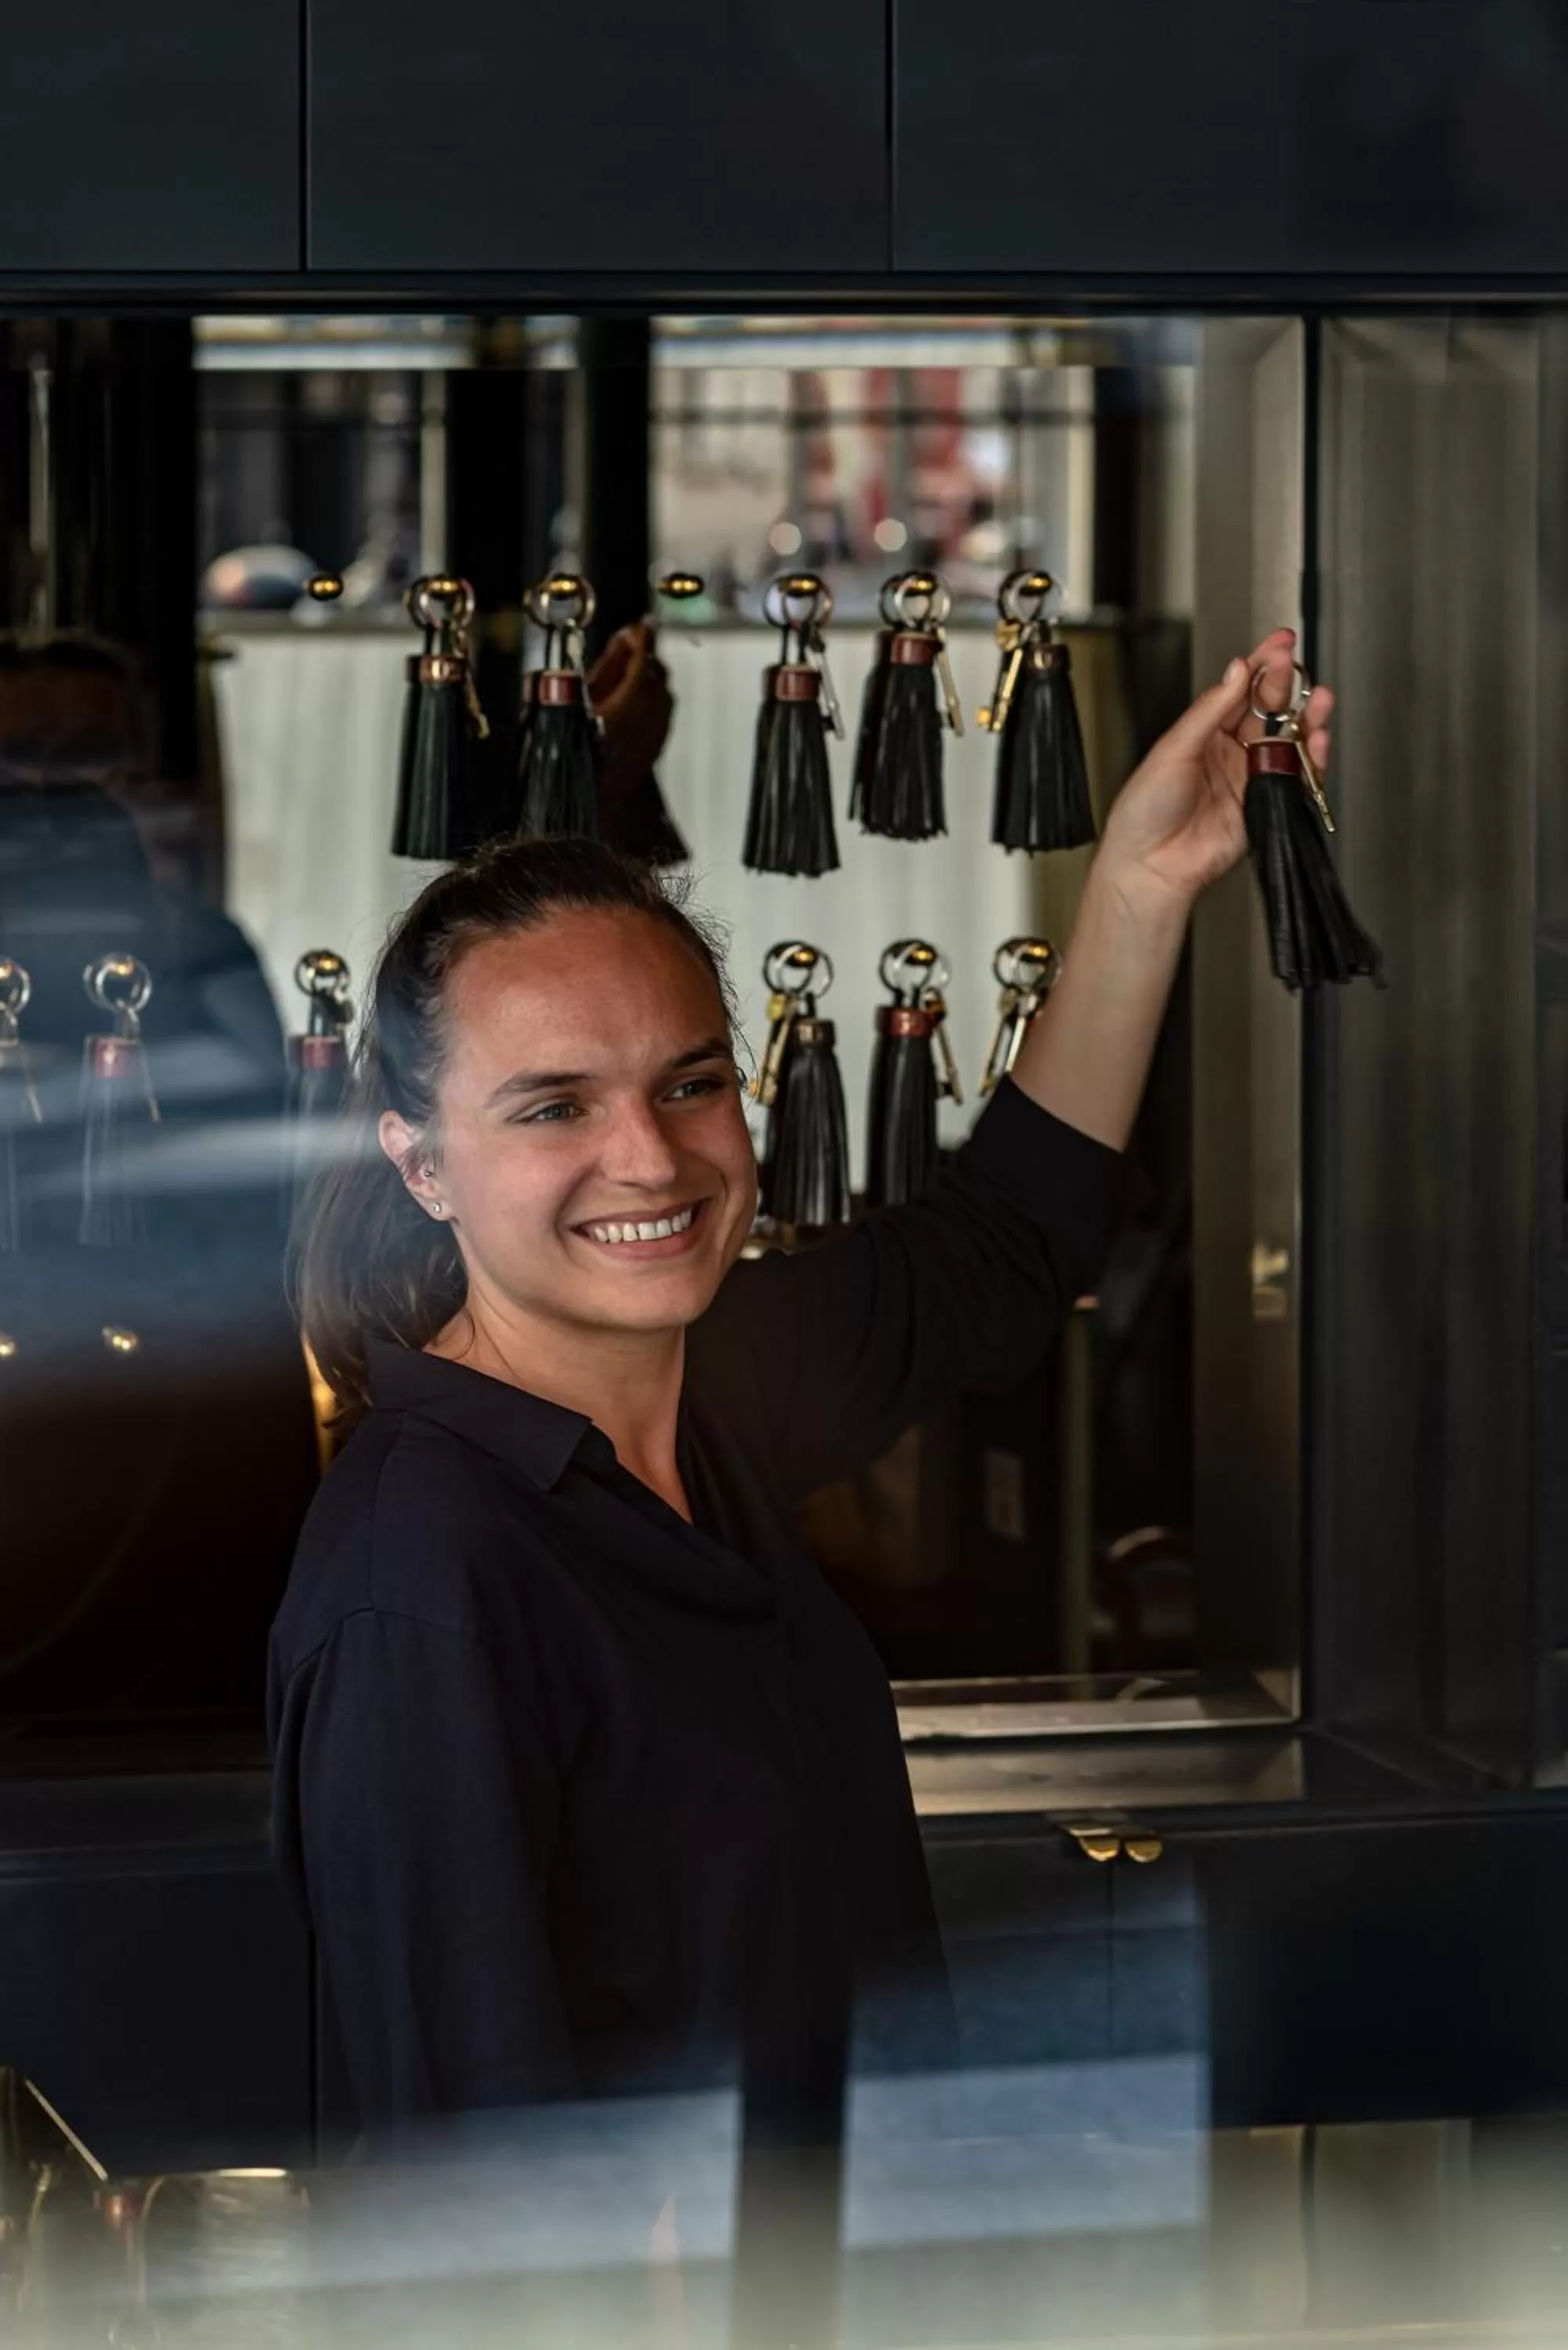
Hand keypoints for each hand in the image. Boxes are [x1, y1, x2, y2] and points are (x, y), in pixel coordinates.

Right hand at [588, 621, 673, 808]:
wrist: (595, 790)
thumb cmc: (581, 742)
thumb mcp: (587, 697)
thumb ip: (608, 664)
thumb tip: (624, 638)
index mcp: (636, 691)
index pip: (646, 651)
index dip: (643, 634)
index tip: (642, 623)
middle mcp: (656, 705)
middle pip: (658, 668)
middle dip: (644, 655)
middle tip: (626, 649)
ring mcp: (662, 724)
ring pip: (663, 689)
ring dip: (648, 677)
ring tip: (625, 675)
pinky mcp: (661, 738)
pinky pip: (663, 709)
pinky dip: (652, 697)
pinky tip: (632, 701)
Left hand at [1095, 628, 1334, 915]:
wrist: (1149, 864)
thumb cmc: (1144, 811)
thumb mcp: (1173, 748)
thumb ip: (1209, 710)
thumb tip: (1235, 671)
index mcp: (1204, 733)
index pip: (1239, 689)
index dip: (1261, 664)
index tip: (1280, 642)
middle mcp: (1230, 751)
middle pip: (1268, 709)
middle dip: (1284, 683)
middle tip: (1293, 662)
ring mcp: (1249, 777)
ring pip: (1288, 739)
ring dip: (1307, 717)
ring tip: (1319, 697)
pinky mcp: (1264, 804)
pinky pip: (1295, 777)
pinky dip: (1311, 757)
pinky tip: (1317, 737)